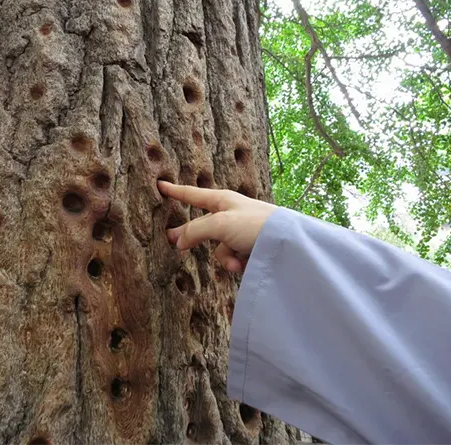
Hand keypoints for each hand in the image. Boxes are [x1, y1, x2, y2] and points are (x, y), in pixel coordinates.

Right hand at [157, 181, 276, 272]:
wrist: (289, 243)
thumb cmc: (255, 225)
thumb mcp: (220, 225)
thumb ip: (195, 231)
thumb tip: (178, 242)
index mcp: (222, 200)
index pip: (192, 194)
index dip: (175, 191)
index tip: (161, 184)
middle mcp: (229, 214)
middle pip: (201, 226)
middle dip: (192, 237)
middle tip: (173, 242)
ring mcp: (239, 232)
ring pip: (218, 247)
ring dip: (225, 258)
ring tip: (237, 263)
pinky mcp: (248, 248)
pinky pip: (232, 257)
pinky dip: (237, 263)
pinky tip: (246, 266)